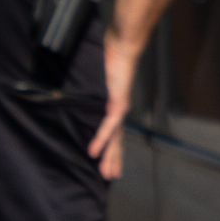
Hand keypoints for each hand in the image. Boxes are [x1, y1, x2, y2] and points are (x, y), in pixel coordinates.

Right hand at [90, 36, 140, 180]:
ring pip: (116, 137)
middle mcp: (121, 108)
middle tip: (111, 176)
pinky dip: (101, 139)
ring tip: (106, 173)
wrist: (126, 44)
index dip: (113, 146)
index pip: (116, 130)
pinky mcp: (119, 102)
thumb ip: (106, 77)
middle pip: (118, 139)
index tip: (111, 160)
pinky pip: (109, 125)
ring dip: (110, 156)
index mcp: (118, 103)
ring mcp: (121, 106)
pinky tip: (93, 152)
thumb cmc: (117, 54)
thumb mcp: (108, 71)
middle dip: (114, 158)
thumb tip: (103, 70)